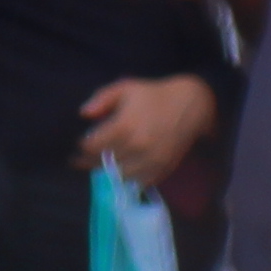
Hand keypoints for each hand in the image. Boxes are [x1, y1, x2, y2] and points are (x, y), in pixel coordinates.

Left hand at [79, 72, 217, 193]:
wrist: (190, 106)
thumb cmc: (153, 95)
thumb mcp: (125, 88)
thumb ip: (101, 98)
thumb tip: (83, 113)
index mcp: (125, 126)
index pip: (93, 146)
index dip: (83, 146)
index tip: (80, 144)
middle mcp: (137, 146)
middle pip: (104, 162)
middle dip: (90, 161)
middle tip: (81, 161)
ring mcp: (151, 160)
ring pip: (120, 175)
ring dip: (109, 171)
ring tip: (102, 165)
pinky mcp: (162, 169)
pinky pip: (139, 181)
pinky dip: (129, 178)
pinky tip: (123, 169)